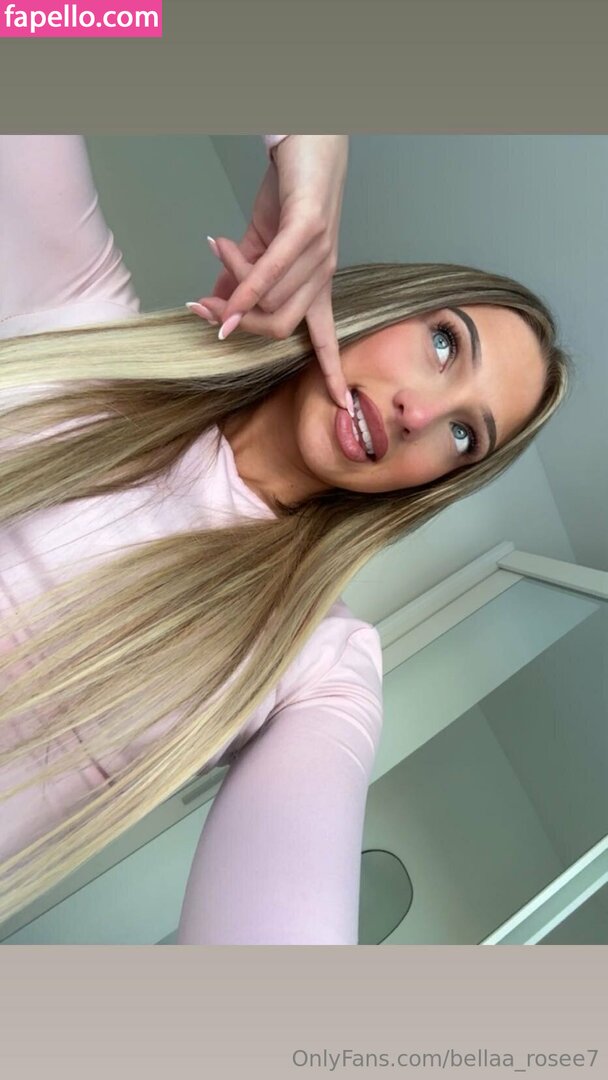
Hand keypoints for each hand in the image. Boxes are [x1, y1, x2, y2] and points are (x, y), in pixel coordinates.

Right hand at [187, 135, 353, 415]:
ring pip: (271, 298)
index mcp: (317, 282)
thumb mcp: (260, 244)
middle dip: (240, 326)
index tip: (339, 406)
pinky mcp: (307, 227)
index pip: (325, 337)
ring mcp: (319, 252)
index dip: (332, 372)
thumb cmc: (287, 190)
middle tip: (204, 308)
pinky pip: (273, 271)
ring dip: (232, 291)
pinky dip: (246, 289)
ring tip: (214, 259)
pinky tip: (224, 301)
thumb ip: (242, 279)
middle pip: (281, 326)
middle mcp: (324, 273)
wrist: (307, 138)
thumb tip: (218, 311)